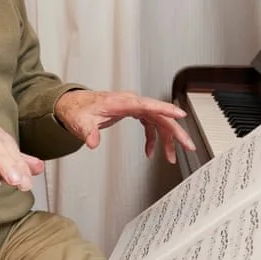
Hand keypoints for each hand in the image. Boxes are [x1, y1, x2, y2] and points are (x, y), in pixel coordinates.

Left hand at [54, 90, 194, 163]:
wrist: (73, 104)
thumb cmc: (78, 109)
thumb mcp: (81, 123)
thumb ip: (88, 132)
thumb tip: (92, 143)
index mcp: (123, 102)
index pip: (149, 105)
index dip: (166, 110)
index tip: (181, 115)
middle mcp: (132, 102)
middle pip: (160, 116)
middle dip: (175, 132)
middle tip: (187, 146)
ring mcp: (134, 107)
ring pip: (158, 122)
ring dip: (166, 140)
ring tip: (170, 157)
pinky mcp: (133, 112)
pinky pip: (149, 125)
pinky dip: (152, 139)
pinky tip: (150, 152)